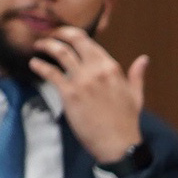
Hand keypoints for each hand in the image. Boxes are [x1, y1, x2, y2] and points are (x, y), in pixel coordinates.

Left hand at [30, 25, 147, 165]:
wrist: (118, 144)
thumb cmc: (127, 122)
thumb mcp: (135, 95)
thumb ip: (137, 75)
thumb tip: (144, 59)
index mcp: (112, 68)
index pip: (89, 42)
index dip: (74, 35)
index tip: (65, 35)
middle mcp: (97, 69)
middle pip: (74, 40)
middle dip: (59, 33)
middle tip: (49, 35)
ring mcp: (82, 81)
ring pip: (59, 52)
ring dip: (46, 45)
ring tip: (38, 45)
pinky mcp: (69, 94)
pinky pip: (50, 73)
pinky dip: (39, 66)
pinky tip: (34, 64)